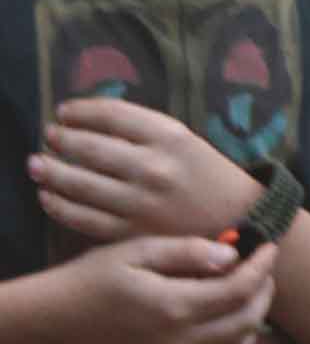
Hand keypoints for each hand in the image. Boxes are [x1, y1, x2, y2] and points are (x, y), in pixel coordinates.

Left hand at [33, 96, 259, 242]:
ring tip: (36, 165)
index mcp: (170, 136)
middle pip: (90, 148)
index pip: (111, 115)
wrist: (239, 221)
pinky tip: (48, 198)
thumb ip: (143, 130)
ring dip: (51, 172)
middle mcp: (153, 167)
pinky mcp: (132, 232)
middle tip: (48, 137)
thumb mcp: (185, 139)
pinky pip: (84, 218)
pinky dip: (59, 206)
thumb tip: (91, 120)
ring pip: (80, 184)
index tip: (63, 111)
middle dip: (61, 140)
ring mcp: (140, 202)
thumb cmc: (207, 175)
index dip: (81, 111)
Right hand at [44, 231, 279, 343]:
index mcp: (174, 307)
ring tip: (247, 292)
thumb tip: (230, 255)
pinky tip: (229, 322)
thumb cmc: (96, 278)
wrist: (60, 322)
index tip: (269, 246)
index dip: (261, 266)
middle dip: (263, 290)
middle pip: (247, 320)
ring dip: (254, 319)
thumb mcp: (137, 250)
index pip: (238, 289)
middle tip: (261, 267)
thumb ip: (187, 252)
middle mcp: (181, 342)